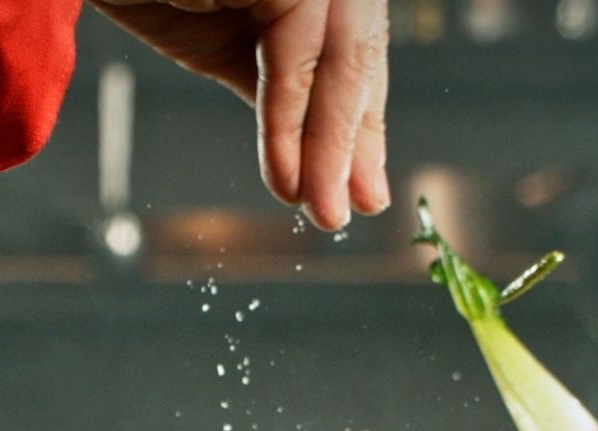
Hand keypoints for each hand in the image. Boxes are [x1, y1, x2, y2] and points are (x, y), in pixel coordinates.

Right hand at [88, 0, 389, 230]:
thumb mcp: (237, 52)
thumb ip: (291, 103)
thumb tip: (334, 176)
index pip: (355, 50)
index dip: (359, 126)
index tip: (361, 192)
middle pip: (356, 52)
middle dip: (348, 143)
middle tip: (338, 216)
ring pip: (339, 54)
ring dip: (327, 146)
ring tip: (319, 209)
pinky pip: (297, 48)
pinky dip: (290, 121)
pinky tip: (286, 176)